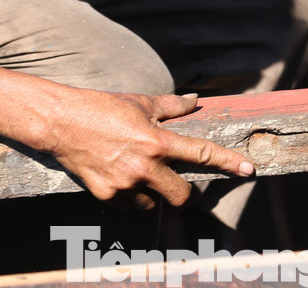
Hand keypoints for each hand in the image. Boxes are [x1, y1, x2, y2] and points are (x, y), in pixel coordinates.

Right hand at [42, 89, 253, 208]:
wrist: (60, 122)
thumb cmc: (100, 107)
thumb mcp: (139, 102)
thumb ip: (171, 106)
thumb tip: (194, 101)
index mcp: (156, 141)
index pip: (201, 153)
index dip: (227, 162)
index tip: (247, 169)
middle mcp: (144, 166)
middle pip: (181, 195)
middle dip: (184, 192)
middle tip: (176, 182)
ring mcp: (124, 185)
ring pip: (154, 204)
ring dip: (154, 195)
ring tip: (140, 177)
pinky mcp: (106, 196)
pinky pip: (130, 206)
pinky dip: (131, 198)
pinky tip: (122, 180)